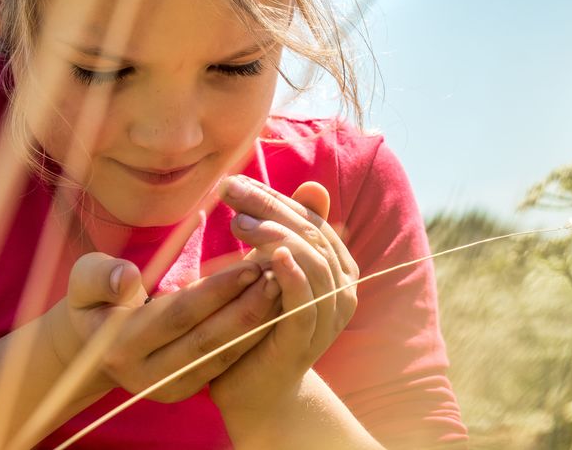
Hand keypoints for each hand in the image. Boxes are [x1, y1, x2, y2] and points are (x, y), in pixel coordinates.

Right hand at [45, 250, 282, 402]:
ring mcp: (168, 387)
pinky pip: (224, 363)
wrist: (93, 342)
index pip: (178, 316)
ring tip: (283, 290)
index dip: (216, 291)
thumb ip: (100, 276)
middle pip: (207, 341)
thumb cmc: (94, 298)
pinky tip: (272, 311)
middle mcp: (145, 374)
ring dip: (256, 325)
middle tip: (279, 277)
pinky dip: (250, 338)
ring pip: (221, 356)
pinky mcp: (186, 388)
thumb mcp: (85, 280)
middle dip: (247, 309)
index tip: (249, 265)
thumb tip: (126, 278)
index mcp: (120, 345)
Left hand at [209, 176, 359, 419]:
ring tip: (240, 222)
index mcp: (336, 267)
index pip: (310, 219)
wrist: (254, 389)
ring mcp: (327, 316)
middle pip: (310, 234)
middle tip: (229, 192)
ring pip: (312, 263)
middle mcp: (341, 289)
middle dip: (269, 208)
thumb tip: (312, 185)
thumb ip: (289, 232)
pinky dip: (292, 276)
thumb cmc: (260, 323)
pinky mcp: (306, 341)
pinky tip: (271, 257)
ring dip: (276, 236)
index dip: (274, 197)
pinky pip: (305, 304)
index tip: (234, 182)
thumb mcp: (272, 270)